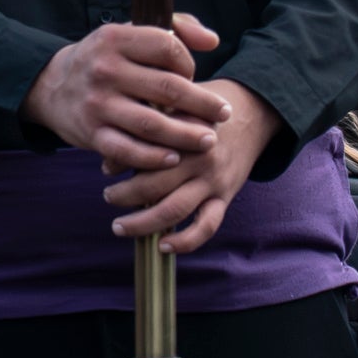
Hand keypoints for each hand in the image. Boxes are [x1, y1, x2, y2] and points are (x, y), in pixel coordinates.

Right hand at [20, 15, 230, 173]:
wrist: (52, 86)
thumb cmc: (105, 59)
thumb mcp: (130, 33)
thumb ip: (176, 28)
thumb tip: (213, 41)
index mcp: (115, 38)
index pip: (168, 47)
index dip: (189, 63)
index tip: (193, 77)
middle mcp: (105, 69)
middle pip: (168, 88)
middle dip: (203, 104)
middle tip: (223, 114)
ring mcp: (97, 104)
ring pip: (153, 124)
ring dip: (186, 135)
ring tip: (209, 140)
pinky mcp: (91, 133)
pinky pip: (128, 150)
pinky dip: (153, 158)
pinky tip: (173, 158)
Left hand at [103, 80, 280, 253]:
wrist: (251, 114)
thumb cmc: (200, 113)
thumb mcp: (174, 110)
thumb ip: (142, 134)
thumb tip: (107, 167)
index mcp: (182, 133)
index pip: (145, 151)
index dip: (121, 162)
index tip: (106, 170)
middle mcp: (198, 158)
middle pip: (154, 184)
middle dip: (124, 196)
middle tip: (108, 197)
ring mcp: (213, 180)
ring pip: (174, 209)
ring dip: (143, 223)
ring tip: (119, 226)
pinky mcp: (225, 197)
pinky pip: (207, 226)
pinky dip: (185, 241)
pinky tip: (162, 247)